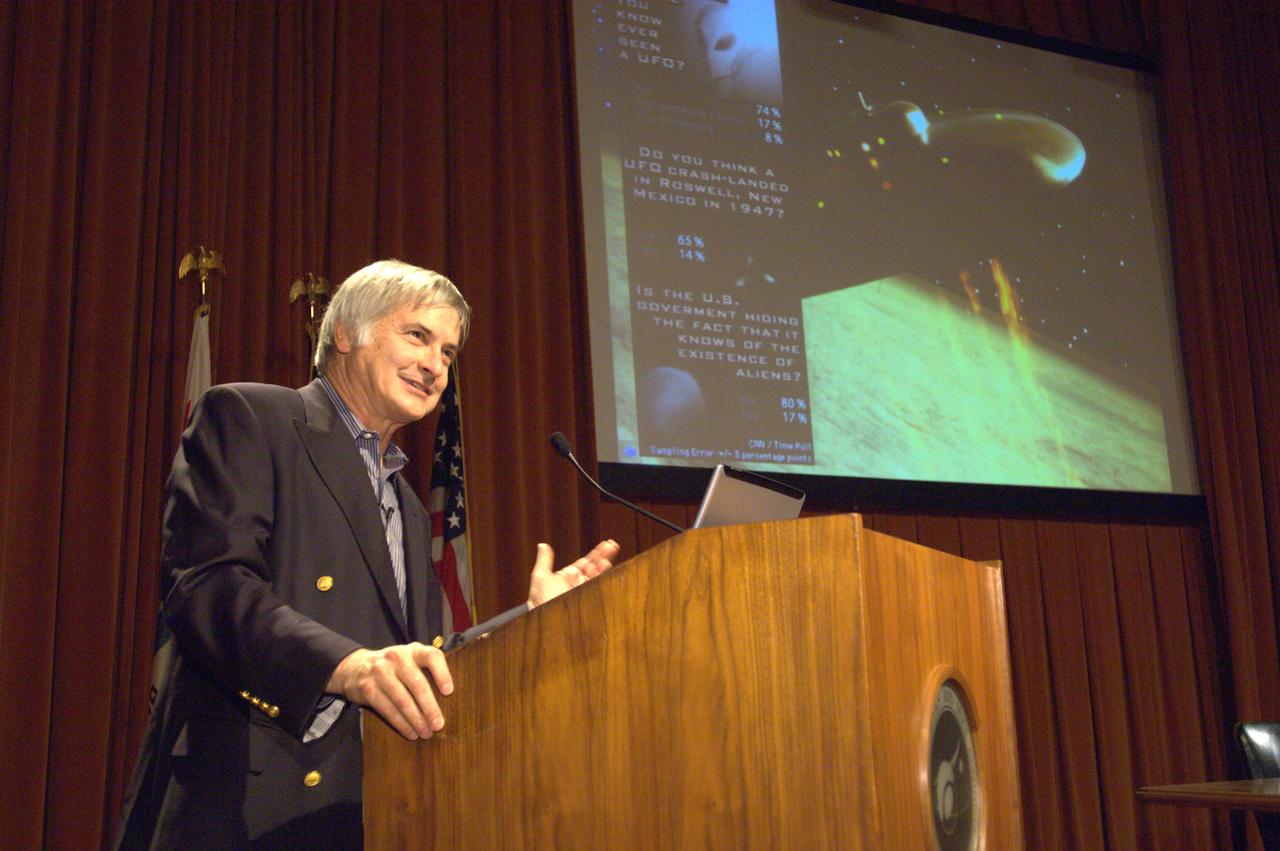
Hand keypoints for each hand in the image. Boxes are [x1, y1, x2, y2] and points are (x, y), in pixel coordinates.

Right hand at [324, 643, 452, 740]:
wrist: (356, 666)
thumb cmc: (394, 667)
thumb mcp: (410, 660)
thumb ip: (426, 670)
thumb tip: (448, 699)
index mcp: (413, 650)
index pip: (432, 656)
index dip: (442, 674)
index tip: (449, 692)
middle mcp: (397, 657)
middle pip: (418, 684)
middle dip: (430, 708)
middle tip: (438, 725)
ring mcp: (380, 672)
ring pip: (402, 700)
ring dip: (416, 720)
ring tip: (426, 733)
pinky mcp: (368, 688)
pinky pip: (388, 709)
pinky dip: (401, 724)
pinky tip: (410, 732)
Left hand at [527, 539, 620, 608]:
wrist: (549, 619)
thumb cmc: (541, 600)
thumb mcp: (541, 577)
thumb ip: (545, 560)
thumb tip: (543, 545)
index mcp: (566, 579)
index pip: (582, 564)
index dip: (593, 555)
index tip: (603, 545)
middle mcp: (576, 585)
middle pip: (592, 567)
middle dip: (602, 556)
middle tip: (611, 544)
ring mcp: (582, 591)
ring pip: (596, 574)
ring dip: (604, 562)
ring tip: (612, 549)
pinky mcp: (588, 597)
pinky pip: (597, 583)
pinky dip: (602, 573)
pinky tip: (606, 563)